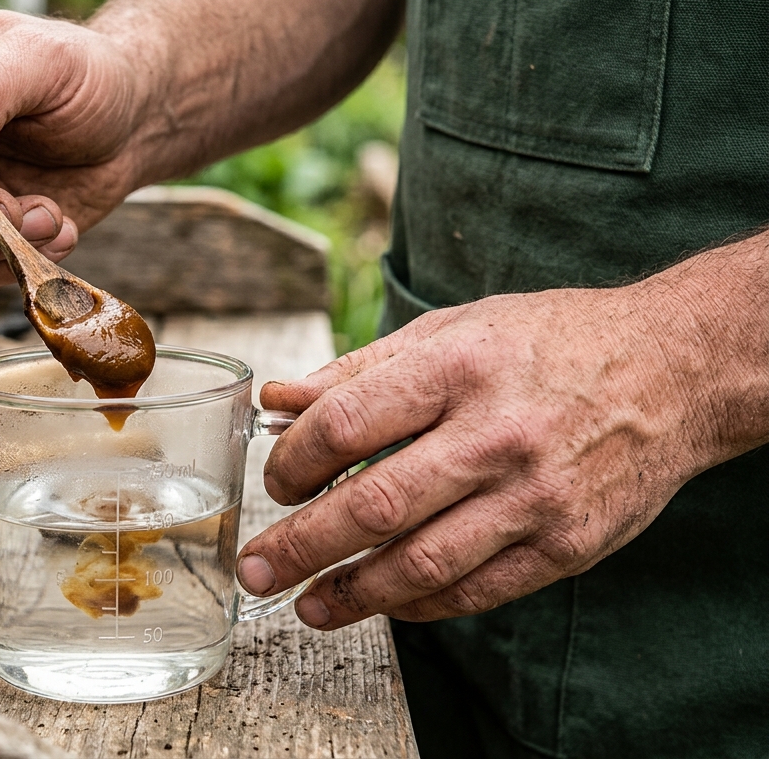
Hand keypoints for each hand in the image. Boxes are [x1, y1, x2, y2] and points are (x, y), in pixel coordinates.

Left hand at [236, 279, 741, 629]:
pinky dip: (421, 604)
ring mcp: (534, 496)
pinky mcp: (566, 544)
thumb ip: (359, 371)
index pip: (346, 424)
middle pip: (374, 505)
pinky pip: (476, 590)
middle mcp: (496, 434)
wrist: (674, 371)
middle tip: (257, 566)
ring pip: (422, 563)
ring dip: (352, 593)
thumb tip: (277, 400)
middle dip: (301, 545)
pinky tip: (384, 603)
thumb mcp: (452, 329)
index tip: (276, 481)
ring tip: (308, 603)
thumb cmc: (549, 343)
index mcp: (458, 366)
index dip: (293, 461)